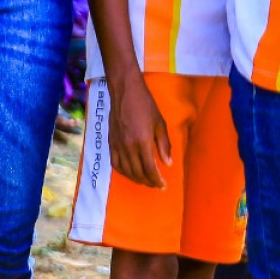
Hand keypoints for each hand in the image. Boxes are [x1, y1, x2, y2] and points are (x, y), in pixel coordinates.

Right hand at [108, 71, 170, 188]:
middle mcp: (128, 147)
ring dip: (137, 179)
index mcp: (142, 142)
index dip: (157, 180)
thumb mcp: (160, 124)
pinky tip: (130, 173)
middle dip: (148, 182)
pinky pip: (115, 164)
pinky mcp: (111, 144)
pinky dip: (124, 172)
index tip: (163, 186)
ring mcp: (118, 146)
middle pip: (138, 173)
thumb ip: (164, 146)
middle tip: (156, 185)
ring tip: (145, 181)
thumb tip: (168, 163)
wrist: (125, 93)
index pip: (150, 169)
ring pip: (126, 171)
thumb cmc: (145, 106)